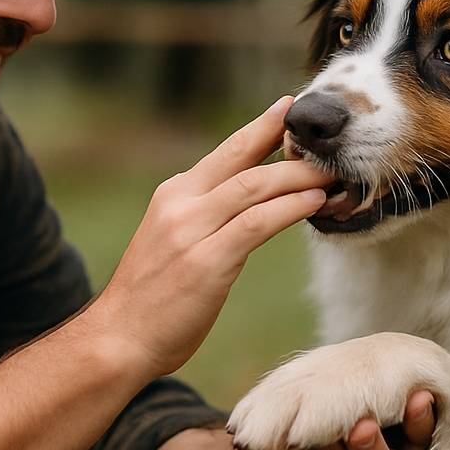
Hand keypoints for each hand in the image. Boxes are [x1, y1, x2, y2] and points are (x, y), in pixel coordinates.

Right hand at [86, 97, 331, 379]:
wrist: (117, 339)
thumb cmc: (150, 298)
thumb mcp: (171, 241)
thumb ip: (202, 217)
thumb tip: (244, 205)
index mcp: (173, 194)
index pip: (225, 151)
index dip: (261, 127)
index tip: (289, 109)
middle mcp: (180, 203)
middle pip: (242, 157)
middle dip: (287, 142)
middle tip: (327, 140)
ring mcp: (190, 230)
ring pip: (254, 186)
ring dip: (299, 176)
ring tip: (332, 173)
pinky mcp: (206, 262)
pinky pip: (257, 223)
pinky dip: (290, 208)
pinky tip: (314, 202)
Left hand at [234, 390, 436, 449]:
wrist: (259, 444)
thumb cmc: (305, 406)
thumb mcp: (337, 388)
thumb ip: (365, 381)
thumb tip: (408, 373)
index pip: (418, 443)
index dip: (421, 425)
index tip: (420, 398)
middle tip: (362, 426)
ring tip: (315, 431)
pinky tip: (290, 443)